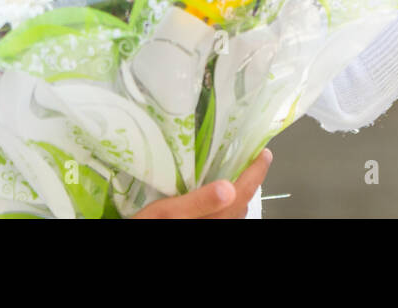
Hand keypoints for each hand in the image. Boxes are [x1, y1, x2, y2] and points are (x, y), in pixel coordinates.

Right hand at [130, 148, 272, 218]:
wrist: (131, 244)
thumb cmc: (150, 227)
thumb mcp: (168, 213)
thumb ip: (199, 201)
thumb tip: (229, 187)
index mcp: (215, 219)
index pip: (244, 193)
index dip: (257, 171)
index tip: (265, 152)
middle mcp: (219, 226)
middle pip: (242, 203)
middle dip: (250, 180)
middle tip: (250, 157)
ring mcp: (213, 228)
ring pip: (233, 212)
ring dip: (238, 192)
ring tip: (234, 172)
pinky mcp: (205, 226)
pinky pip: (223, 217)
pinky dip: (226, 203)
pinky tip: (214, 195)